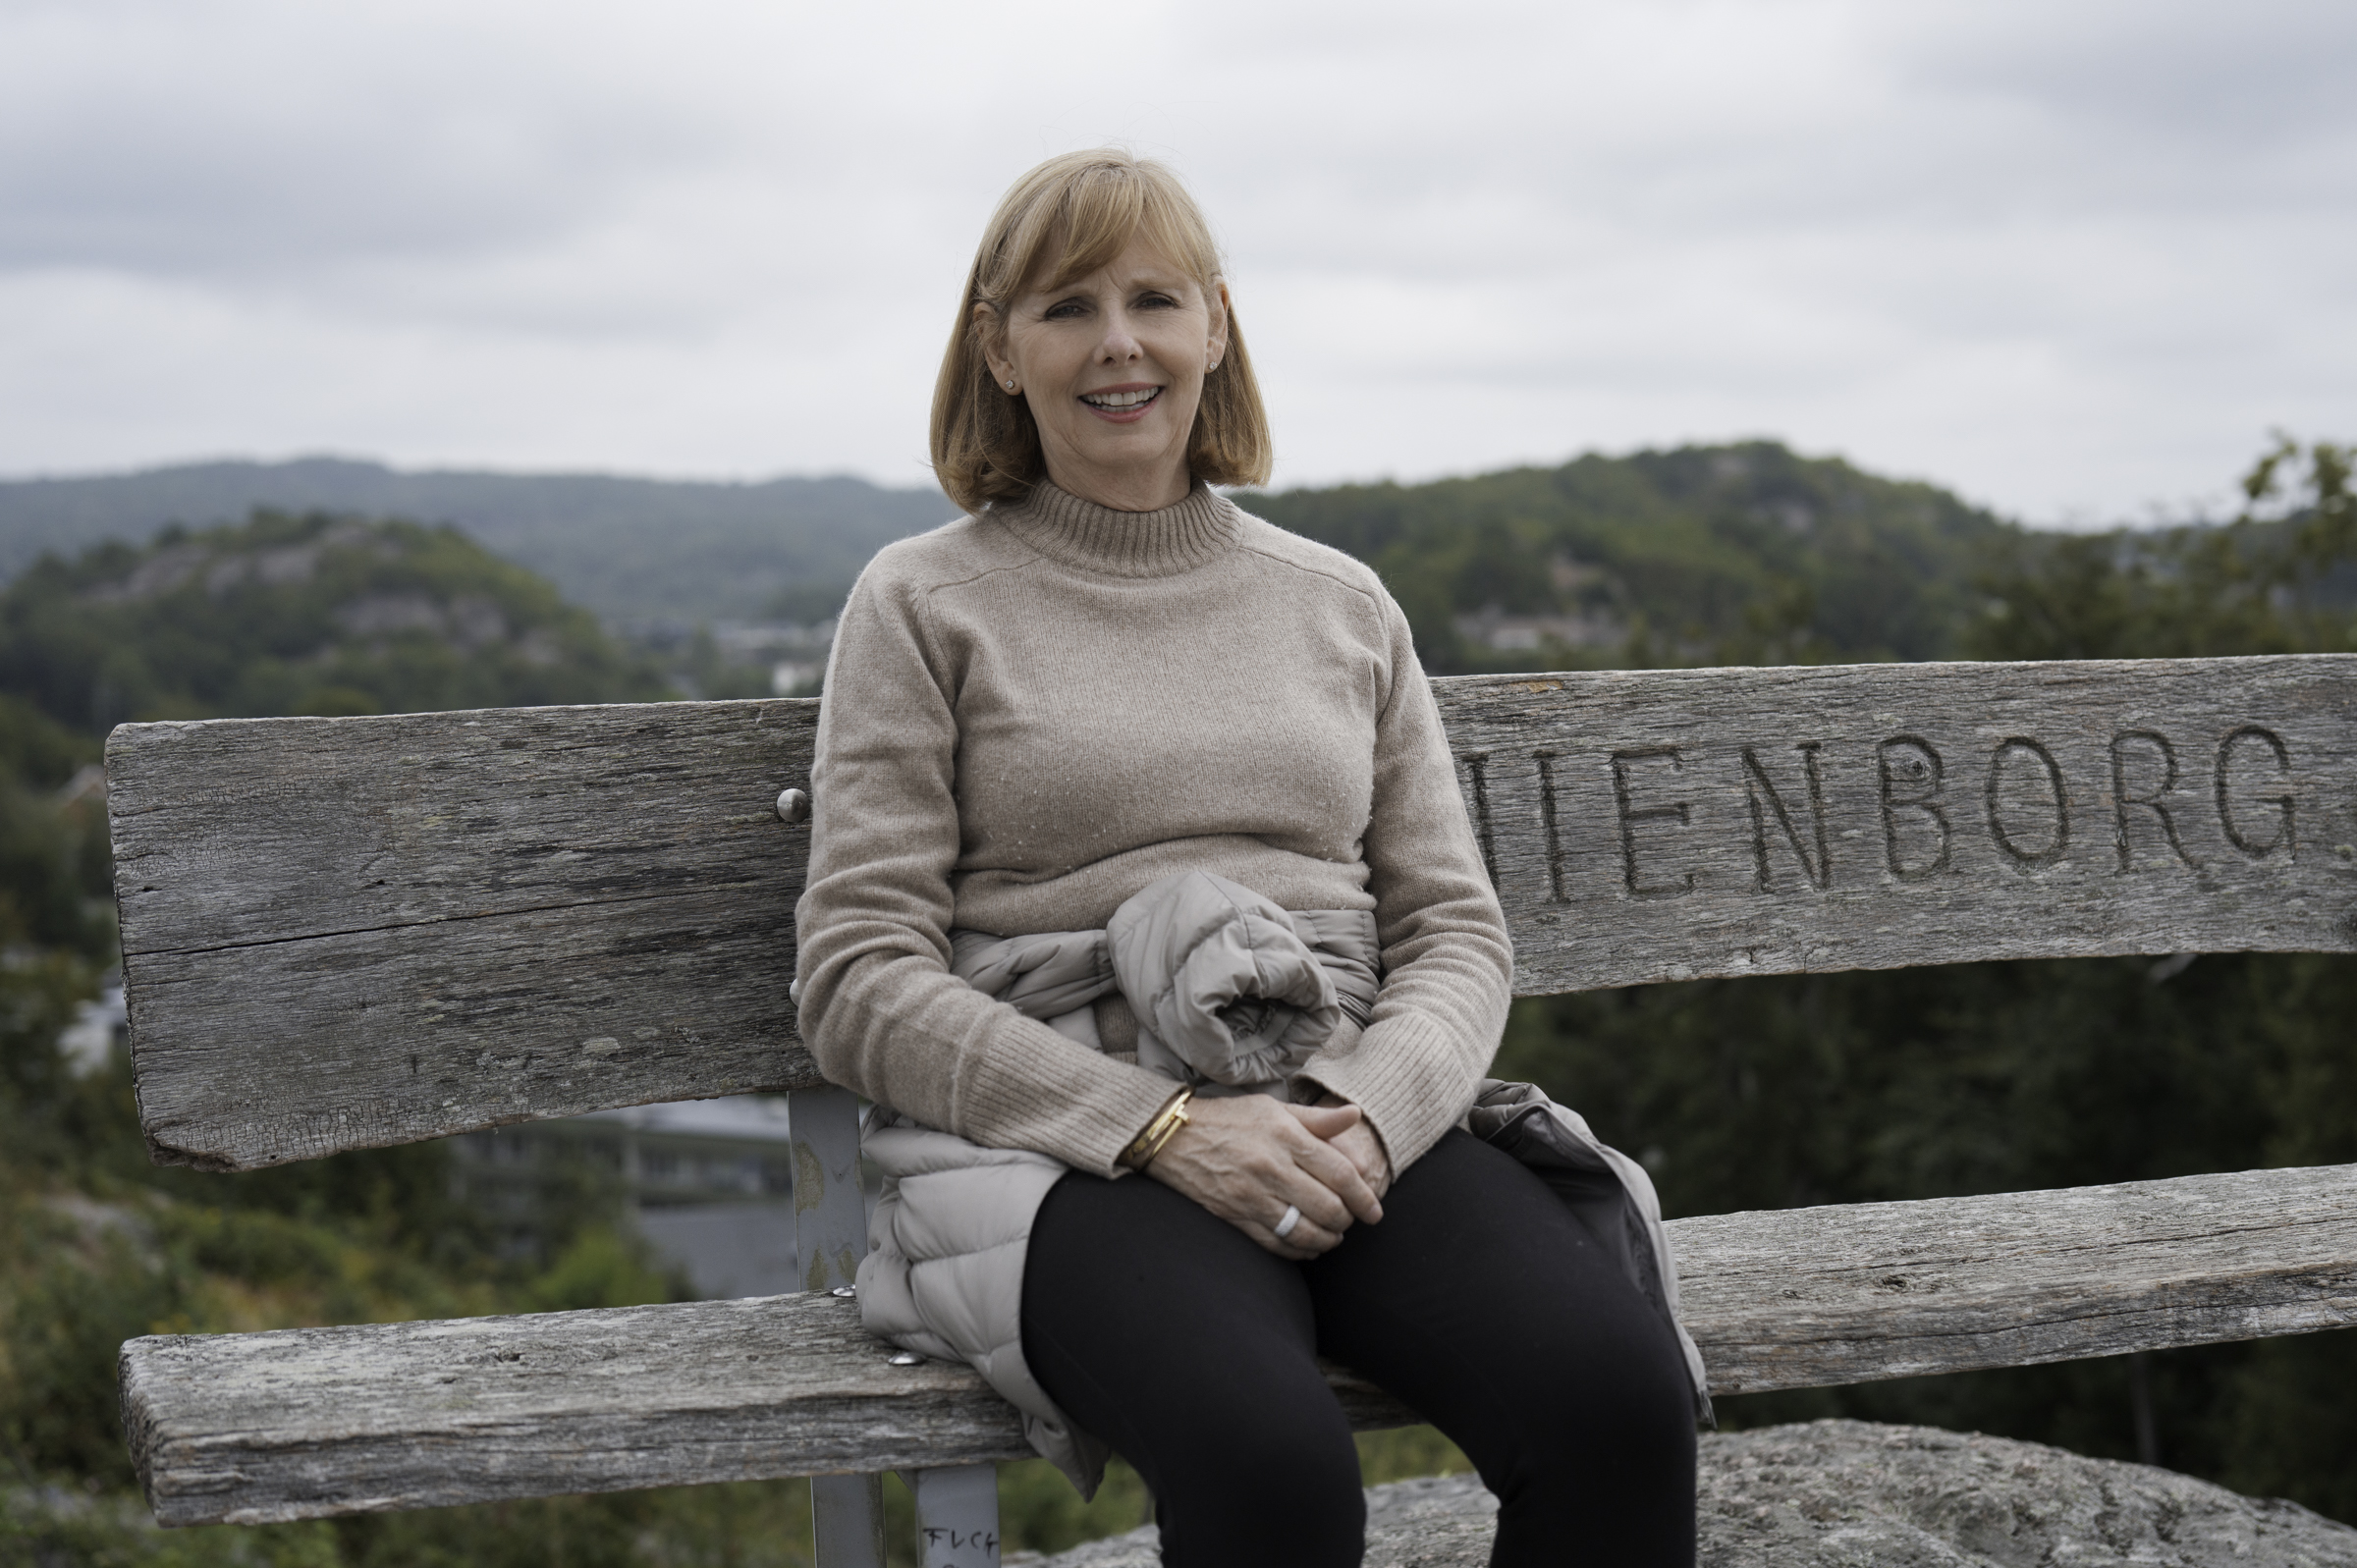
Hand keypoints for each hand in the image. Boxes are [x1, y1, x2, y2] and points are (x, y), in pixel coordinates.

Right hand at [1144, 1094, 1384, 1258]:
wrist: (1172, 1138)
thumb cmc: (1228, 1119)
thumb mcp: (1273, 1108)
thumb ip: (1317, 1119)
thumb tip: (1356, 1115)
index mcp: (1285, 1136)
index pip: (1340, 1173)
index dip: (1364, 1197)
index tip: (1374, 1211)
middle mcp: (1271, 1166)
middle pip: (1327, 1206)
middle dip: (1347, 1220)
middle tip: (1351, 1221)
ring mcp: (1251, 1195)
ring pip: (1304, 1231)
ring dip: (1327, 1240)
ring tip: (1332, 1236)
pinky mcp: (1234, 1216)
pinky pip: (1276, 1244)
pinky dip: (1298, 1251)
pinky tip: (1307, 1247)